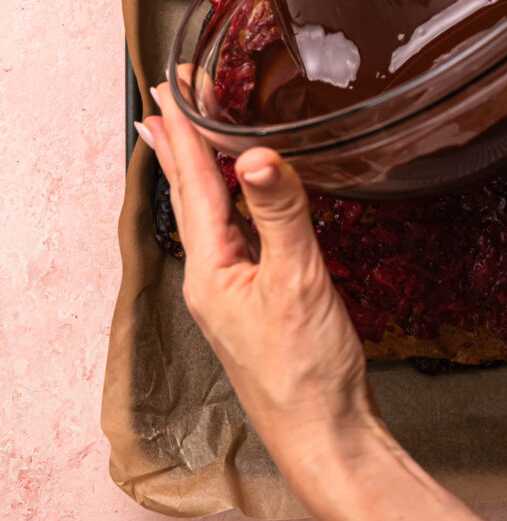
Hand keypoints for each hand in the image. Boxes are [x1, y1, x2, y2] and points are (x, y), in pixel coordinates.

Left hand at [136, 88, 506, 520]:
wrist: (325, 433)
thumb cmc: (306, 369)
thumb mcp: (297, 283)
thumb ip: (280, 215)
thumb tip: (258, 156)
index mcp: (211, 268)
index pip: (194, 182)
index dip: (186, 130)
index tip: (170, 88)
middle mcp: (212, 277)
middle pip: (190, 195)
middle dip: (180, 144)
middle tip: (167, 102)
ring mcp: (232, 290)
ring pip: (209, 215)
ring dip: (199, 171)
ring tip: (187, 140)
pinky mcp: (257, 299)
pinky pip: (235, 235)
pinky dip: (230, 203)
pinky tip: (239, 201)